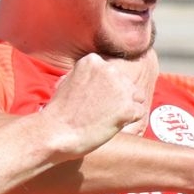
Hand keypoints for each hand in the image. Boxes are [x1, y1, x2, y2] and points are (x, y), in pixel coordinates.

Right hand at [40, 52, 154, 157]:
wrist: (54, 133)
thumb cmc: (58, 112)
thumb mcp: (68, 81)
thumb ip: (86, 75)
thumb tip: (95, 75)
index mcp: (93, 61)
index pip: (114, 74)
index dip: (107, 91)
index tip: (92, 102)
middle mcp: (109, 69)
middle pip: (128, 85)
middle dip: (118, 100)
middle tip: (98, 113)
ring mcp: (120, 88)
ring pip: (137, 98)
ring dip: (125, 110)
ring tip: (104, 119)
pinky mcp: (127, 108)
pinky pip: (139, 113)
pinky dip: (128, 122)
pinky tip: (110, 126)